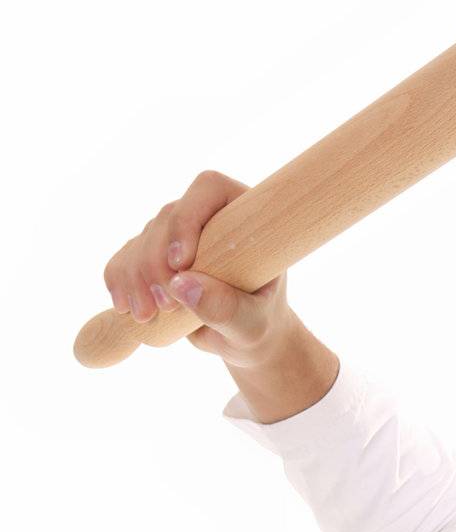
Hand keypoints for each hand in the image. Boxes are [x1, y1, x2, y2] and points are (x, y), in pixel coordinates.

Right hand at [102, 169, 294, 366]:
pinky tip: (125, 307)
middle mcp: (206, 216)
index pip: (208, 190)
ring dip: (136, 277)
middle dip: (156, 263)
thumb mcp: (251, 324)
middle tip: (166, 306)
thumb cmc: (259, 327)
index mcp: (243, 217)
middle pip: (167, 218)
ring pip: (143, 239)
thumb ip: (226, 307)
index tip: (180, 263)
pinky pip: (125, 257)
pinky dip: (119, 281)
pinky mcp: (153, 255)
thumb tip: (182, 285)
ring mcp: (176, 234)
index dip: (187, 219)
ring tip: (146, 315)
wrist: (243, 341)